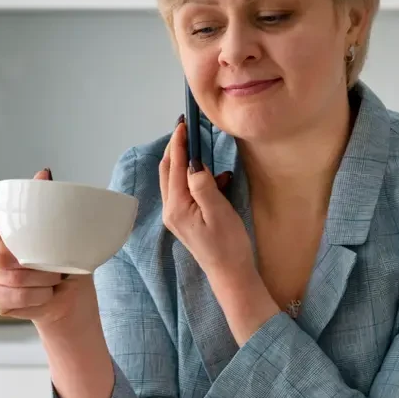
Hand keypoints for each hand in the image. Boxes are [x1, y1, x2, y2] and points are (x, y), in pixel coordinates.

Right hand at [0, 167, 96, 327]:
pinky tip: (45, 294)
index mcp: (6, 233)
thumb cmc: (66, 263)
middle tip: (55, 267)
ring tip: (54, 280)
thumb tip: (44, 172)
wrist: (72, 298)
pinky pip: (14, 298)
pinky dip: (37, 297)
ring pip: (12, 278)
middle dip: (32, 263)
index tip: (11, 227)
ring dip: (42, 281)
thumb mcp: (65, 233)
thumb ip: (51, 205)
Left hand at [160, 118, 248, 282]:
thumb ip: (203, 184)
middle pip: (167, 170)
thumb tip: (193, 162)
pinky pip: (185, 191)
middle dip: (176, 147)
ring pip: (175, 179)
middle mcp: (170, 210)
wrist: (231, 275)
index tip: (184, 121)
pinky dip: (196, 178)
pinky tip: (215, 177)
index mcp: (176, 206)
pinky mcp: (185, 219)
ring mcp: (176, 216)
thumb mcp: (218, 211)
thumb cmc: (228, 245)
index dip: (178, 142)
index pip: (174, 165)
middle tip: (187, 127)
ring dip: (185, 161)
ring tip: (200, 147)